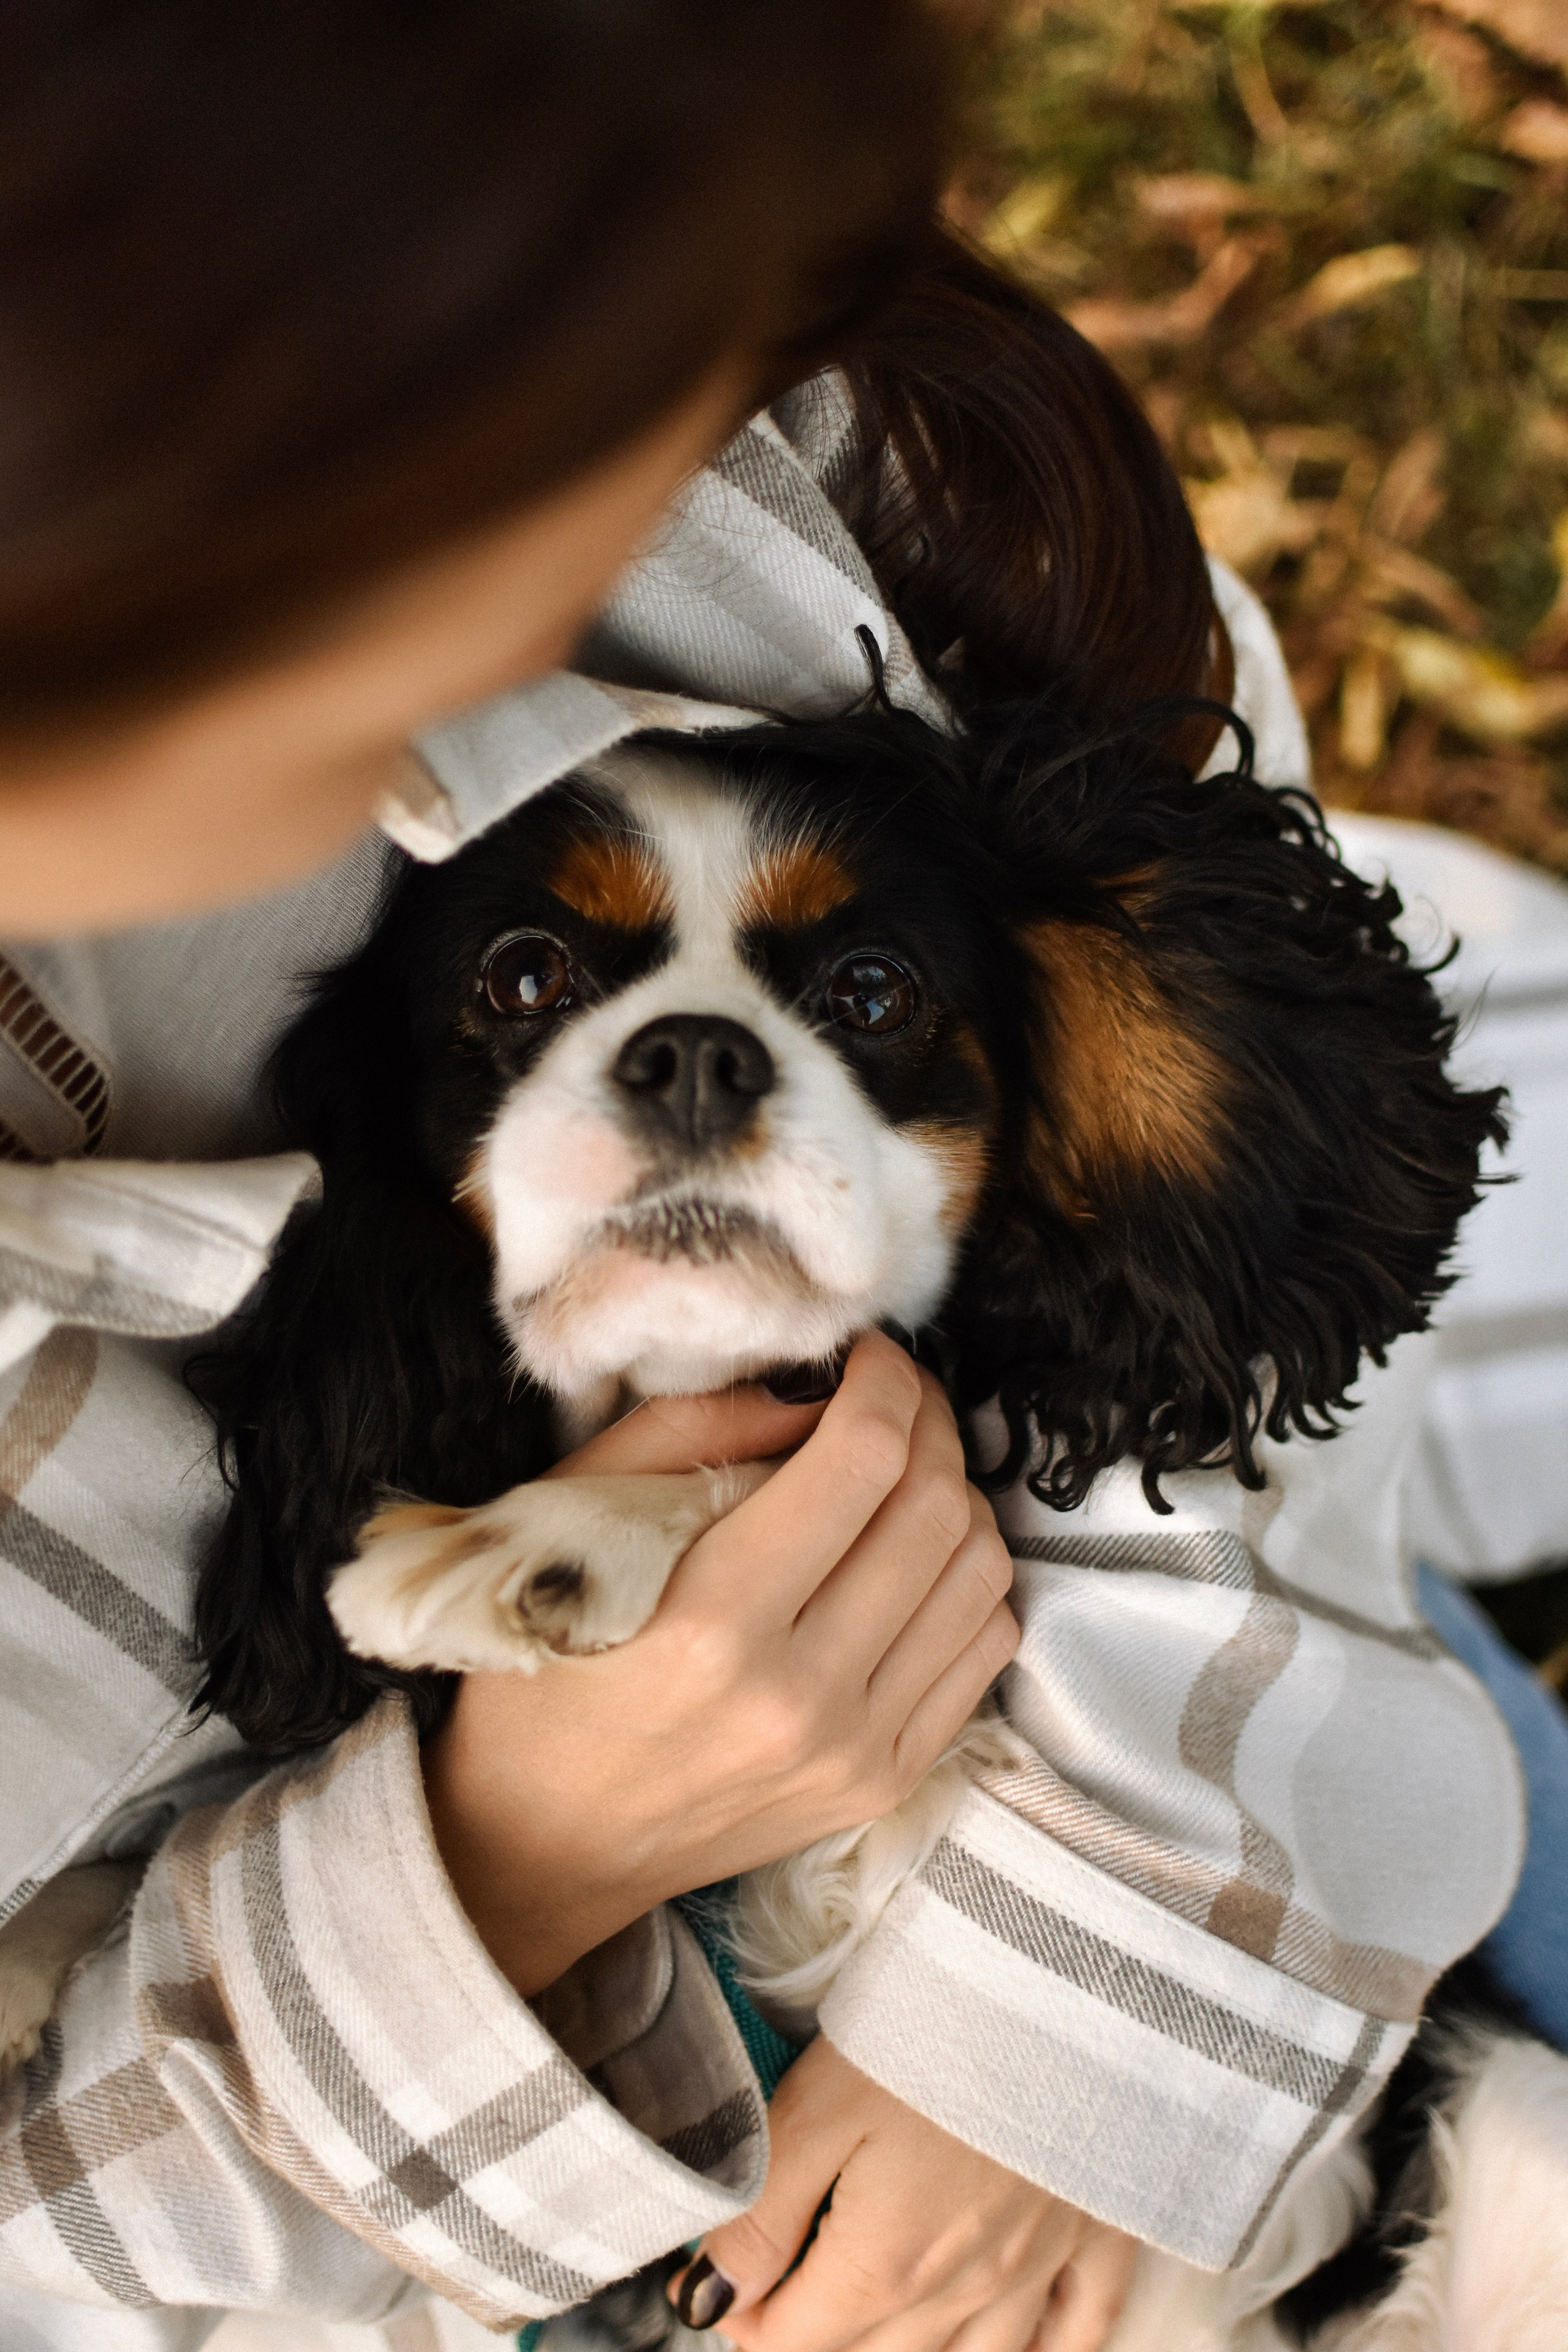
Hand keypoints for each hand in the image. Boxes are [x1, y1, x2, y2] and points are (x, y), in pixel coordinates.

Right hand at [422, 1334, 1017, 1995]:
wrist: (541, 1839)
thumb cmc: (543, 1663)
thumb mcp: (571, 1518)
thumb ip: (691, 1431)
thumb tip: (814, 1387)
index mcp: (711, 1621)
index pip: (863, 1461)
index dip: (886, 1380)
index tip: (867, 1354)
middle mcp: (797, 1695)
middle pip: (936, 1509)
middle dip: (931, 1421)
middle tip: (894, 1395)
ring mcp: (852, 1749)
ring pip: (979, 1575)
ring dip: (959, 1495)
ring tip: (905, 1473)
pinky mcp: (884, 1782)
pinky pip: (985, 1649)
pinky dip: (970, 1581)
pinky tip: (914, 1558)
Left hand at [673, 2040, 1134, 2351]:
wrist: (1067, 1985)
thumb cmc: (934, 2028)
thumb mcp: (818, 2103)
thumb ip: (761, 2212)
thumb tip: (707, 2297)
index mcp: (884, 2263)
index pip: (789, 2339)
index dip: (743, 2313)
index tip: (726, 2274)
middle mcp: (961, 2291)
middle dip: (817, 2329)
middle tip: (789, 2278)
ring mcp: (1038, 2272)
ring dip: (907, 2349)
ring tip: (876, 2311)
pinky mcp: (1100, 2237)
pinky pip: (1077, 2335)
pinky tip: (1010, 2345)